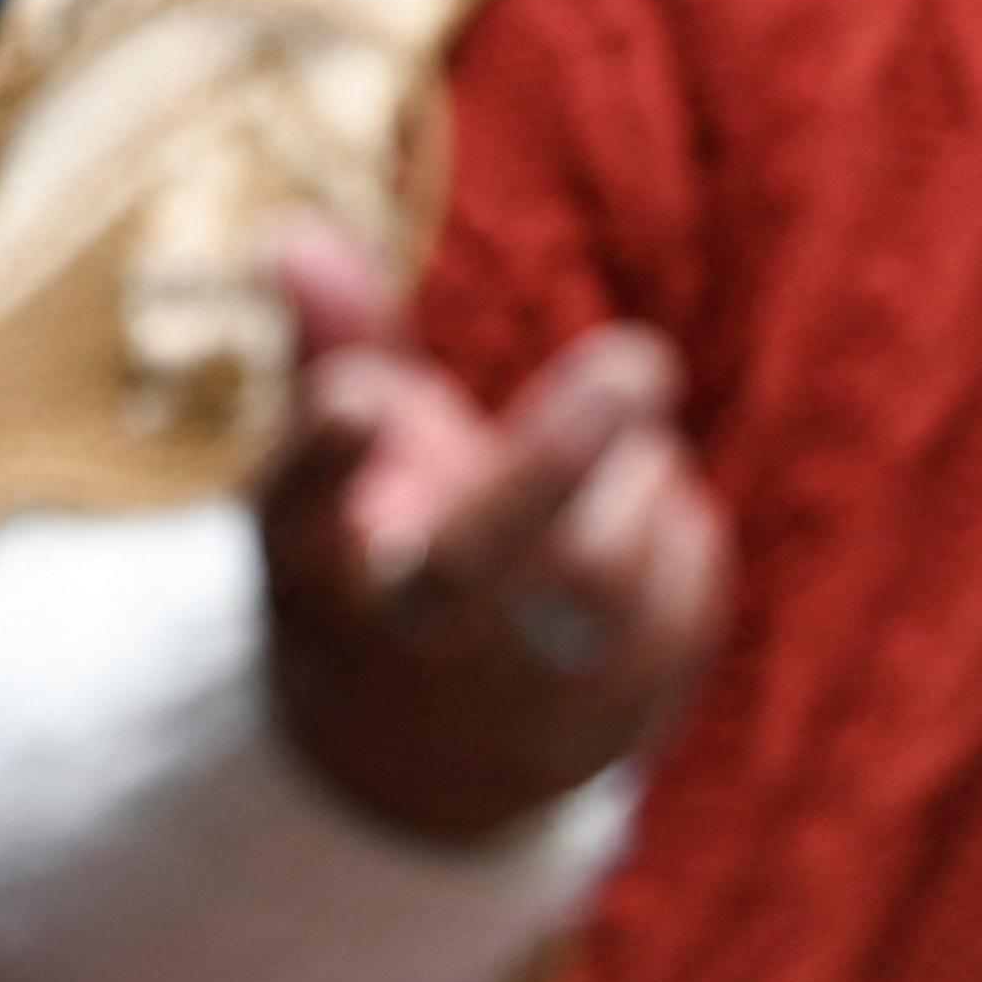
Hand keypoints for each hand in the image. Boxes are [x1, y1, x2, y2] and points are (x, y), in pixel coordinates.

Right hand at [255, 222, 723, 845]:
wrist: (429, 747)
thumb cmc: (383, 554)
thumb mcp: (340, 463)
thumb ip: (334, 347)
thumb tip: (297, 235)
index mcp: (315, 562)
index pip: (301, 512)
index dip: (327, 462)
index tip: (361, 403)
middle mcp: (401, 644)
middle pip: (481, 563)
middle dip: (558, 459)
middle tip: (640, 359)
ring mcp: (508, 701)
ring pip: (603, 572)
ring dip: (635, 480)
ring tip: (624, 453)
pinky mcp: (613, 721)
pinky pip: (683, 593)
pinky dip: (678, 528)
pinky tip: (641, 526)